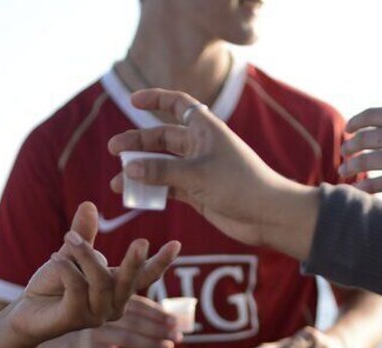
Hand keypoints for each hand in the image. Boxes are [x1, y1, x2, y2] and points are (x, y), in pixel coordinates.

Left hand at [9, 202, 179, 344]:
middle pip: (129, 282)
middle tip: (142, 242)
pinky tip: (54, 257)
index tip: (176, 243)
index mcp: (118, 290)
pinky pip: (77, 288)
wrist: (28, 310)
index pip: (144, 277)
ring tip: (69, 236)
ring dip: (85, 255)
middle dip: (135, 262)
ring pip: (101, 281)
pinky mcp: (74, 319)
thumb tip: (90, 204)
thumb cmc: (54, 284)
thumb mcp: (72, 255)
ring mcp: (95, 316)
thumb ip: (84, 234)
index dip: (160, 262)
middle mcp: (113, 306)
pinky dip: (66, 268)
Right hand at [74, 295, 180, 347]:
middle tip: (178, 335)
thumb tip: (175, 320)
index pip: (137, 305)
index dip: (158, 312)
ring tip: (170, 346)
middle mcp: (102, 314)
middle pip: (135, 320)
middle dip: (159, 328)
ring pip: (128, 338)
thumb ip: (139, 312)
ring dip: (152, 342)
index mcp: (109, 300)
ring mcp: (96, 334)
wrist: (67, 342)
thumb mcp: (114, 312)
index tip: (175, 321)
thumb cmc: (101, 325)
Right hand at [107, 89, 299, 248]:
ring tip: (118, 183)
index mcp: (205, 129)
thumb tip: (129, 169)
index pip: (177, 105)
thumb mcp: (197, 174)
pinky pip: (168, 188)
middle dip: (137, 144)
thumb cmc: (239, 185)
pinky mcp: (197, 193)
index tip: (132, 100)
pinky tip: (135, 198)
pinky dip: (152, 192)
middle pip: (161, 138)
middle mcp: (200, 146)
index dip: (155, 99)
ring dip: (140, 172)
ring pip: (161, 166)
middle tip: (114, 151)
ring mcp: (198, 170)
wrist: (267, 215)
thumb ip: (161, 171)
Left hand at [340, 107, 381, 196]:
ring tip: (344, 170)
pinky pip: (371, 183)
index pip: (369, 115)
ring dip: (349, 167)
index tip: (348, 131)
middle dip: (349, 147)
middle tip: (345, 153)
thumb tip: (365, 132)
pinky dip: (360, 186)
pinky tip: (355, 188)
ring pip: (362, 161)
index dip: (354, 124)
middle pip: (361, 139)